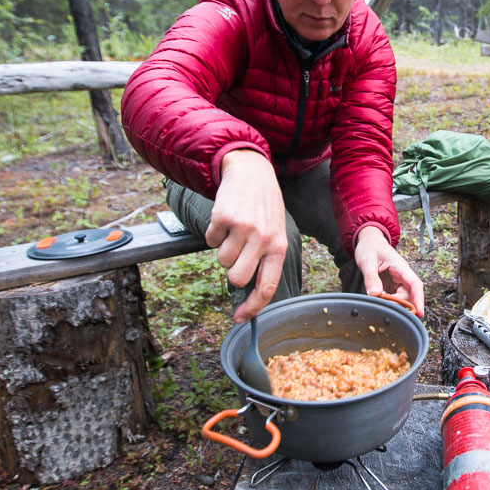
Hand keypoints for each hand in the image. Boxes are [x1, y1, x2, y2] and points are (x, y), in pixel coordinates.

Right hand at [206, 150, 285, 321]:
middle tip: (237, 254)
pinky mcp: (223, 217)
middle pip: (237, 278)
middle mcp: (263, 239)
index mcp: (279, 246)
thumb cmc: (265, 206)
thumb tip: (248, 291)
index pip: (266, 286)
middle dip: (232, 272)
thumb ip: (266, 258)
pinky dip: (214, 233)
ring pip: (221, 261)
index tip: (239, 319)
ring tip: (235, 230)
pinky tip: (226, 219)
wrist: (251, 171)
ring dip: (224, 249)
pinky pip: (210, 241)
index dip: (252, 307)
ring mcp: (243, 228)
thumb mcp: (275, 231)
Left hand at [353, 225, 424, 316]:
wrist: (368, 241)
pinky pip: (392, 296)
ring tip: (378, 300)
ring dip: (391, 302)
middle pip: (408, 294)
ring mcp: (397, 280)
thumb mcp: (368, 261)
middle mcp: (402, 275)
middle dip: (398, 303)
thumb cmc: (370, 247)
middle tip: (383, 305)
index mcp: (400, 267)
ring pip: (401, 297)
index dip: (419, 299)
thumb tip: (375, 294)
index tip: (420, 312)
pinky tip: (377, 298)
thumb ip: (371, 278)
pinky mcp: (391, 284)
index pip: (415, 284)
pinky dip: (386, 300)